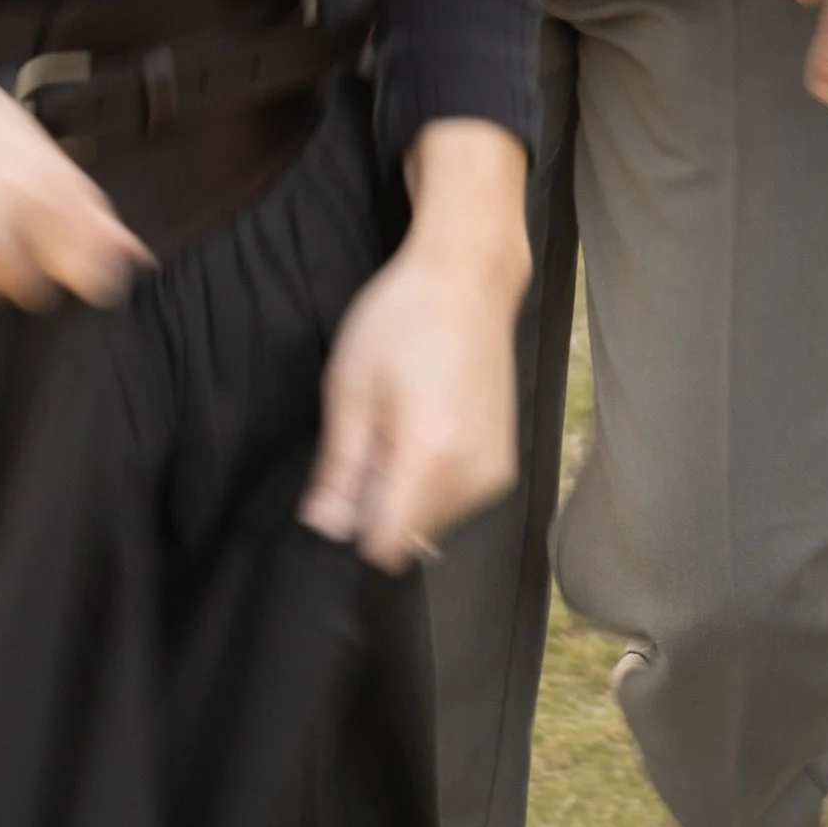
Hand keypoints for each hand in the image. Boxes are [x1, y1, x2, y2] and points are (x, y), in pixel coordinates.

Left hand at [300, 118, 528, 570]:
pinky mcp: (503, 462)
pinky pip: (455, 499)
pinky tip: (422, 427)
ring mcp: (494, 471)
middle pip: (409, 537)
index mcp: (431, 460)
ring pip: (433, 521)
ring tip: (397, 426)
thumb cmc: (403, 320)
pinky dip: (431, 479)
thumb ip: (340, 469)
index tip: (340, 497)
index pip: (387, 548)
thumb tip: (324, 528)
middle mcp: (473, 477)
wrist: (468, 278)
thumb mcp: (350, 390)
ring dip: (404, 493)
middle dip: (378, 507)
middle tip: (367, 440)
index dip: (353, 534)